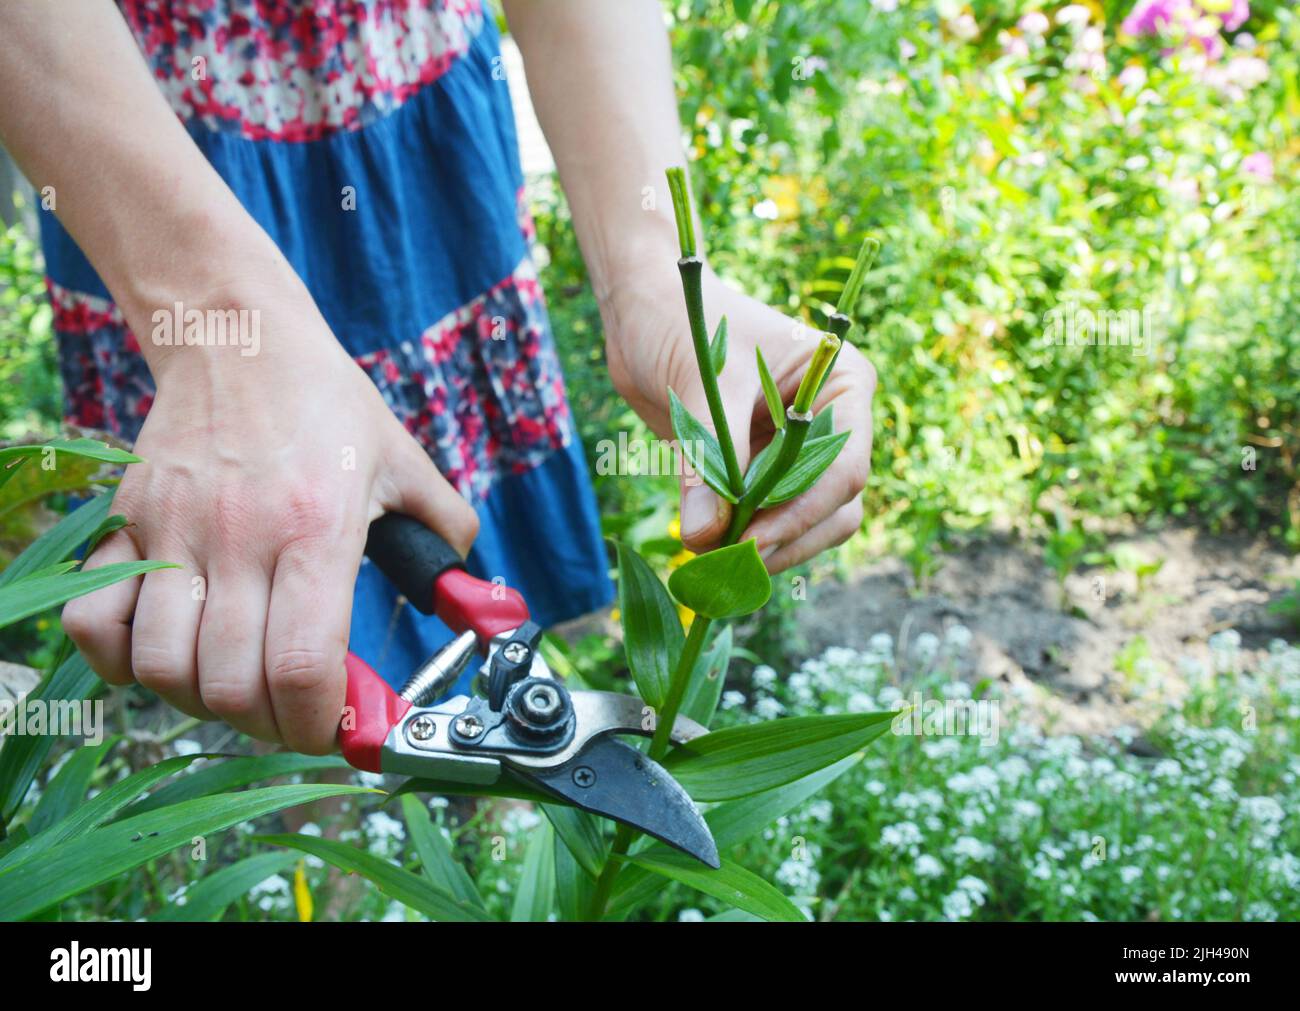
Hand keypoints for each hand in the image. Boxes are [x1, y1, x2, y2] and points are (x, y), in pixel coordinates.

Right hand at [62, 270, 478, 752]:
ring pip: (162, 668)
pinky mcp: (126, 525)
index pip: (303, 667)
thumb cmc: (327, 405)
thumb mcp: (405, 464)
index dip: (321, 726)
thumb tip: (479, 606)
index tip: (339, 730)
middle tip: (295, 709)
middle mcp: (240, 539)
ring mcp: (173, 533)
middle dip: (271, 724)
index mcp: (317, 530)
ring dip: (202, 700)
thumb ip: (447, 538)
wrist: (240, 336)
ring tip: (237, 683)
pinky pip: (94, 625)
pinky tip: (169, 651)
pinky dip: (122, 662)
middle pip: (231, 686)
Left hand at [603, 262, 875, 571]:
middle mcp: (832, 423)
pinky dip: (742, 541)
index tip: (750, 542)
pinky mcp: (762, 472)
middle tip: (728, 564)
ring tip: (713, 563)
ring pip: (806, 524)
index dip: (801, 512)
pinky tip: (707, 551)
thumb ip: (708, 458)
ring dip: (765, 549)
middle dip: (786, 539)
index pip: (843, 466)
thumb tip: (706, 537)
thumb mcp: (700, 381)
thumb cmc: (683, 320)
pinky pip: (767, 521)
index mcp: (842, 385)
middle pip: (835, 508)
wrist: (644, 311)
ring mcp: (799, 452)